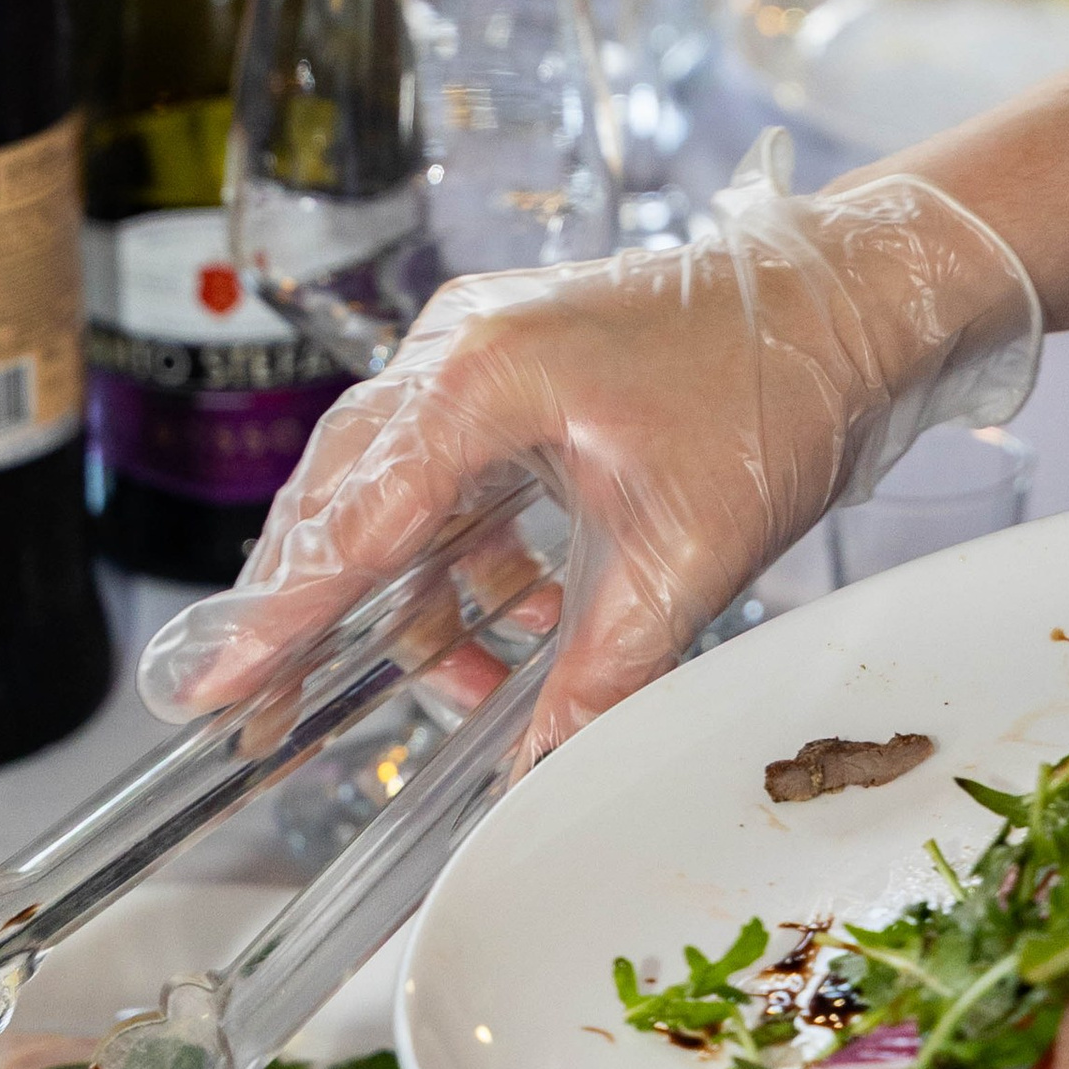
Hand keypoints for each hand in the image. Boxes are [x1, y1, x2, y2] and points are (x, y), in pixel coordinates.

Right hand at [138, 135, 1040, 756]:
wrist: (852, 295)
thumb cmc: (775, 389)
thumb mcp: (685, 557)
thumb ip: (598, 676)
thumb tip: (537, 773)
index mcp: (481, 380)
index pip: (353, 520)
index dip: (280, 617)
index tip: (216, 687)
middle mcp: (461, 351)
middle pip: (350, 500)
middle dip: (322, 614)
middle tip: (281, 715)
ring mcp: (488, 349)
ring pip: (404, 493)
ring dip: (420, 596)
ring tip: (454, 687)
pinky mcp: (523, 364)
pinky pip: (458, 475)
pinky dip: (472, 557)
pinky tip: (515, 624)